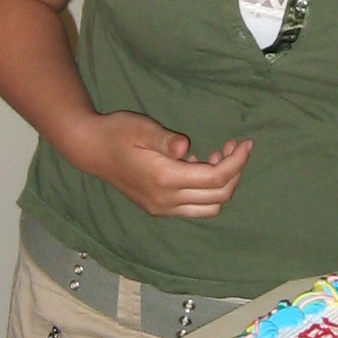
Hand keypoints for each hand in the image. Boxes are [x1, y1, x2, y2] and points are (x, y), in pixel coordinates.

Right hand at [76, 111, 252, 218]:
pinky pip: (194, 207)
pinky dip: (206, 191)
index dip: (237, 162)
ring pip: (209, 208)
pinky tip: (197, 165)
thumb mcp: (140, 128)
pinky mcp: (158, 208)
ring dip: (223, 185)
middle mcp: (166, 201)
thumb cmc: (117, 133)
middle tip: (234, 146)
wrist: (91, 149)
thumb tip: (185, 146)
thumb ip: (164, 139)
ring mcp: (162, 208)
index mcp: (164, 179)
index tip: (246, 143)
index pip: (215, 178)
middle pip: (218, 197)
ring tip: (220, 156)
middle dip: (235, 172)